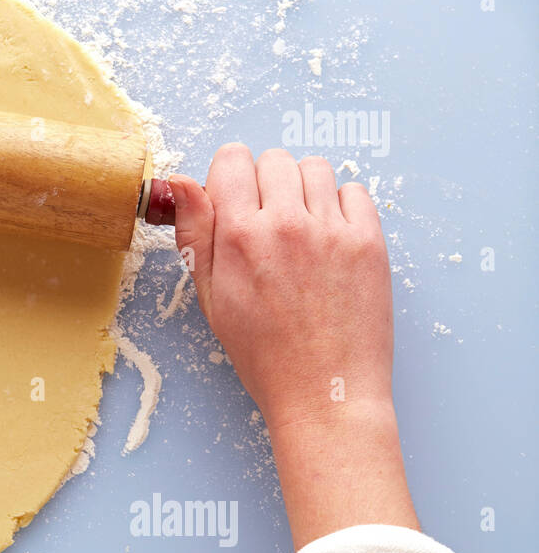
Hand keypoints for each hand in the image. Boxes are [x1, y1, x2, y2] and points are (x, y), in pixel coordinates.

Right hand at [171, 145, 417, 547]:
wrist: (323, 392)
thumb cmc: (263, 353)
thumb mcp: (210, 297)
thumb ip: (195, 233)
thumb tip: (182, 182)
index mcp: (239, 235)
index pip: (233, 160)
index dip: (229, 177)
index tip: (234, 200)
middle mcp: (286, 223)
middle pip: (274, 159)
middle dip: (266, 183)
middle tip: (268, 223)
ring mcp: (332, 230)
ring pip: (316, 168)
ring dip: (304, 189)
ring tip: (302, 229)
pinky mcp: (370, 242)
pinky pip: (356, 191)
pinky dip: (342, 206)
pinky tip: (331, 240)